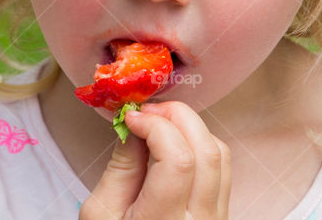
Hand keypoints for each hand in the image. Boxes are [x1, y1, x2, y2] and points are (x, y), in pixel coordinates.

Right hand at [79, 101, 230, 219]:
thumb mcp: (99, 214)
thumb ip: (121, 167)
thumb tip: (136, 124)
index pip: (179, 159)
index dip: (156, 126)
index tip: (131, 118)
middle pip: (208, 151)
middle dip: (178, 117)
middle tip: (148, 112)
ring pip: (221, 156)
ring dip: (192, 129)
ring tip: (160, 125)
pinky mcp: (220, 217)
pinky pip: (222, 171)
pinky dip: (201, 146)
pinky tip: (174, 145)